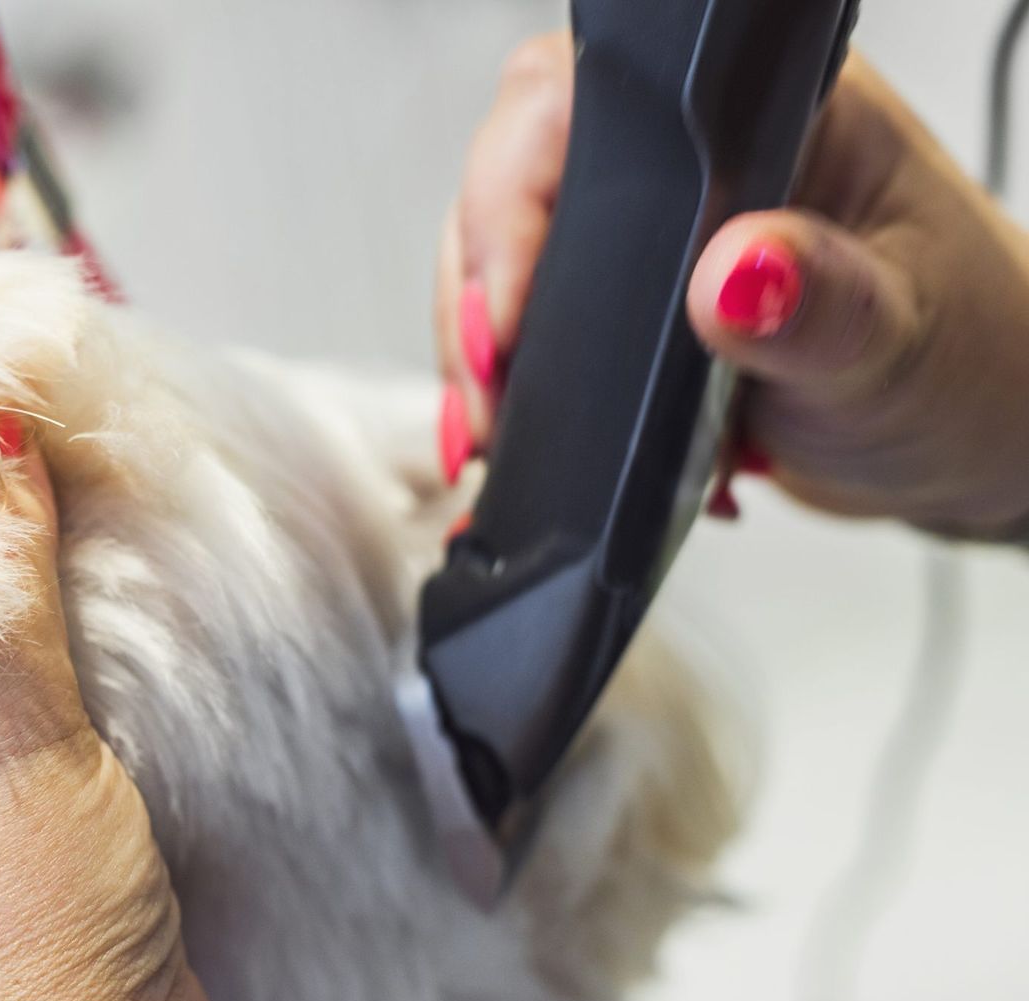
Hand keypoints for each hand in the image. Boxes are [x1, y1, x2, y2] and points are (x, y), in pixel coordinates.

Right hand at [436, 36, 1028, 542]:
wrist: (975, 442)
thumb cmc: (972, 365)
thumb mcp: (900, 343)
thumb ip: (820, 307)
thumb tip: (736, 273)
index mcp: (768, 117)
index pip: (580, 106)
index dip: (511, 201)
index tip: (505, 319)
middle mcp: (698, 162)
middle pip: (515, 183)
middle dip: (478, 294)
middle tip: (488, 396)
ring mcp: (656, 235)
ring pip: (505, 261)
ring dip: (486, 354)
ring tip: (496, 434)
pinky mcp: (631, 307)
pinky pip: (533, 327)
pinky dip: (515, 392)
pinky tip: (529, 440)